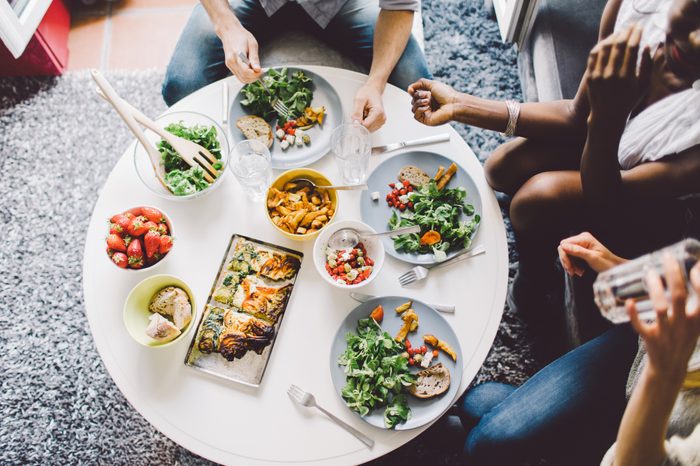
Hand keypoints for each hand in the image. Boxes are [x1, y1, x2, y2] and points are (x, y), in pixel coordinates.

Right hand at [220, 25, 262, 83]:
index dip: (256, 74)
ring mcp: (229, 64)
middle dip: (254, 77)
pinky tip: (251, 70)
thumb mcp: (252, 44)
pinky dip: (246, 76)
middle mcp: (231, 62)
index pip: (246, 72)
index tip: (262, 71)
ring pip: (241, 79)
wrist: (229, 31)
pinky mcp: (229, 65)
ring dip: (251, 78)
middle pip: (244, 78)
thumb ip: (254, 58)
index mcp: (237, 55)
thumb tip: (258, 70)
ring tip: (256, 71)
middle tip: (261, 72)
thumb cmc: (241, 35)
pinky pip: (239, 76)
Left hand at [351, 83, 385, 131]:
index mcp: (378, 112)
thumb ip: (357, 112)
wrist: (373, 90)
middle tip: (363, 111)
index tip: (358, 113)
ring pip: (368, 129)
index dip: (359, 122)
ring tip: (365, 112)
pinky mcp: (380, 122)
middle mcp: (382, 118)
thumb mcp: (359, 100)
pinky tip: (367, 115)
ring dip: (364, 122)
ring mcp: (381, 121)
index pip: (366, 125)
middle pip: (367, 128)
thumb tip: (355, 124)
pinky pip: (370, 127)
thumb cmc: (367, 93)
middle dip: (362, 122)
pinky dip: (366, 122)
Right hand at [408, 79, 458, 125]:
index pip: (415, 95)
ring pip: (413, 108)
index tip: (411, 89)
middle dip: (417, 96)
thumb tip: (409, 88)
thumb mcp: (433, 84)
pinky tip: (427, 108)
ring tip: (428, 101)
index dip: (412, 92)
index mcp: (429, 97)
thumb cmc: (447, 95)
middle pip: (413, 101)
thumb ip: (420, 83)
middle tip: (426, 95)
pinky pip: (415, 115)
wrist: (454, 104)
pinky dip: (419, 110)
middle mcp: (427, 105)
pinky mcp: (426, 120)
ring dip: (419, 102)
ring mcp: (426, 113)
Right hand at [557, 231, 624, 275]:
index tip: (569, 267)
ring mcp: (581, 244)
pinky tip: (578, 270)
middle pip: (564, 249)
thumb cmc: (607, 262)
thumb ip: (578, 251)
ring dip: (570, 264)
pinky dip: (573, 265)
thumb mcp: (592, 258)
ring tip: (577, 272)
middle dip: (567, 261)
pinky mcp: (580, 250)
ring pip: (566, 254)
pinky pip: (571, 257)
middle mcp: (581, 239)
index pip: (564, 244)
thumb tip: (564, 247)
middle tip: (572, 271)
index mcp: (584, 238)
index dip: (564, 256)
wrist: (614, 267)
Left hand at [586, 24, 651, 122]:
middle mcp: (612, 75)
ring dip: (613, 36)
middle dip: (626, 32)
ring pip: (605, 48)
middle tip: (631, 26)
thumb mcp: (643, 86)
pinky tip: (607, 42)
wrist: (607, 117)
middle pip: (618, 45)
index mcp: (627, 76)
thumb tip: (648, 45)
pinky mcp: (590, 77)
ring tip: (619, 32)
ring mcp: (599, 76)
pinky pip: (594, 55)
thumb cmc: (628, 101)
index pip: (632, 48)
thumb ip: (647, 66)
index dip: (636, 34)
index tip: (640, 28)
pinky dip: (601, 45)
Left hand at [628, 257, 699, 379]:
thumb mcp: (696, 323)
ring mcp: (667, 333)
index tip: (694, 266)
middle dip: (674, 274)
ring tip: (648, 272)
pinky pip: (641, 326)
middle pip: (680, 296)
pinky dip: (634, 314)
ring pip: (661, 308)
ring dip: (654, 289)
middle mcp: (684, 325)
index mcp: (698, 320)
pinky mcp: (650, 339)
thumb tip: (695, 271)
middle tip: (666, 257)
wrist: (670, 367)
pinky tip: (629, 302)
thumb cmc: (682, 338)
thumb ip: (697, 303)